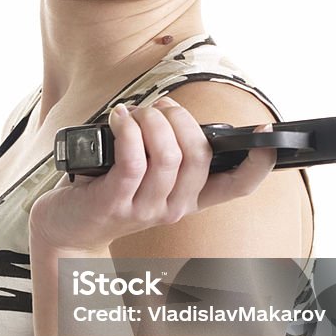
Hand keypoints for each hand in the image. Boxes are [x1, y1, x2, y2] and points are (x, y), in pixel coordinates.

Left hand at [28, 96, 276, 253]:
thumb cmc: (107, 190)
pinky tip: (119, 119)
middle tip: (158, 107)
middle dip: (181, 118)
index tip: (268, 132)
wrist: (67, 228)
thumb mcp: (148, 176)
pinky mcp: (114, 202)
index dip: (260, 161)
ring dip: (152, 121)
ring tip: (134, 114)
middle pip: (200, 156)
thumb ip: (170, 153)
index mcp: (190, 199)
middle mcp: (173, 208)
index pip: (238, 186)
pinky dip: (128, 130)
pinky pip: (133, 160)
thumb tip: (177, 115)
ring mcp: (144, 208)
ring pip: (169, 155)